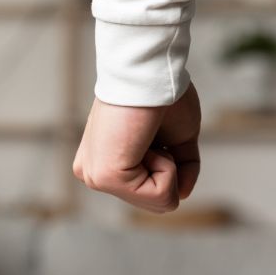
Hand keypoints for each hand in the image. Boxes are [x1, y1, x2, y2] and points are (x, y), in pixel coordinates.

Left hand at [73, 84, 200, 212]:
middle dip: (170, 169)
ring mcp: (96, 177)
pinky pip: (161, 195)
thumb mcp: (178, 138)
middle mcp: (94, 174)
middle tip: (151, 136)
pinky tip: (145, 141)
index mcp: (104, 164)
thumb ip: (181, 169)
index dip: (170, 164)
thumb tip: (181, 195)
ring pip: (160, 202)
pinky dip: (168, 167)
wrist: (149, 72)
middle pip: (156, 202)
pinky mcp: (106, 177)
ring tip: (147, 136)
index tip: (153, 132)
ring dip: (168, 166)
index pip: (151, 192)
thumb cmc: (162, 96)